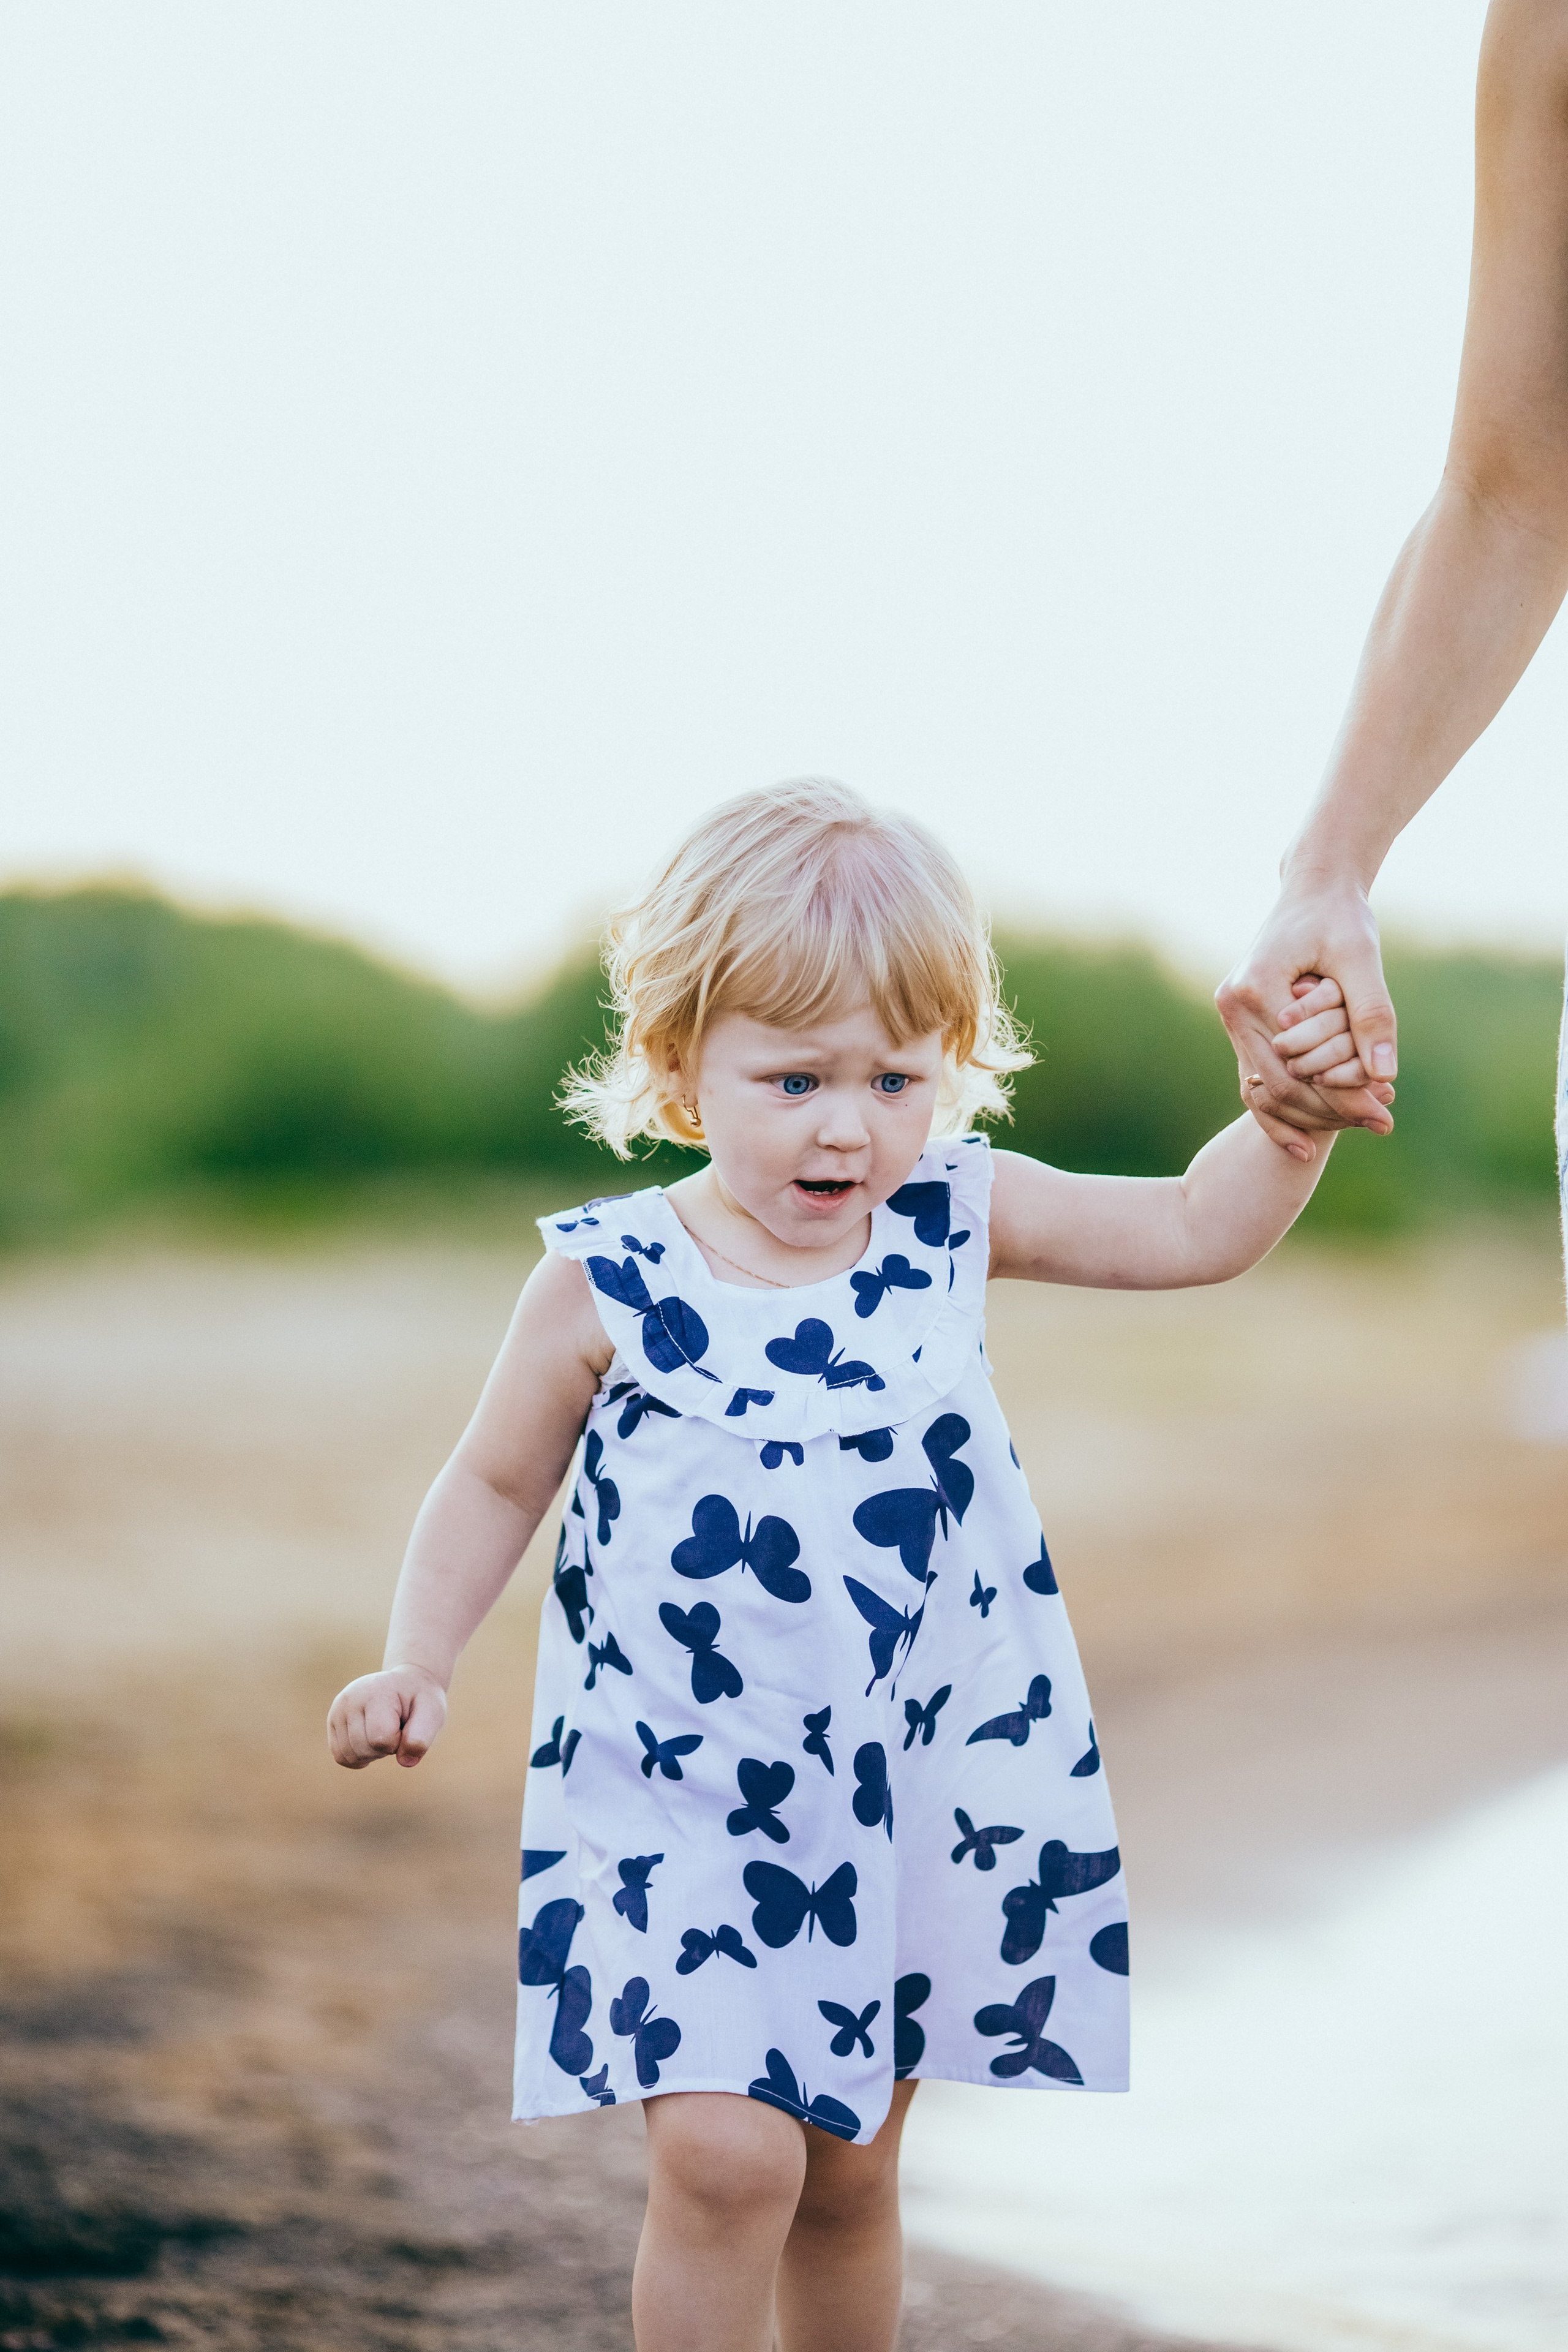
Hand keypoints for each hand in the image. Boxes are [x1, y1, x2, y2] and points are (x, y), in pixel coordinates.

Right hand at [327, 1663, 447, 1769]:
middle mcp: (351, 1698)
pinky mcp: (332, 1720)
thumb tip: (405, 1762)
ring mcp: (338, 1709)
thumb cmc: (420, 1700)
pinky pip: (340, 1756)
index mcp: (377, 1692)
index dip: (398, 1742)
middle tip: (396, 1729)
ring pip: (348, 1756)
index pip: (381, 1739)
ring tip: (383, 1733)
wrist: (406, 1684)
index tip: (406, 1725)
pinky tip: (371, 1743)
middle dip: (384, 1749)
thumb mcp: (432, 1712)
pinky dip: (357, 1757)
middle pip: (363, 1749)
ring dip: (371, 1754)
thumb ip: (422, 1737)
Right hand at [1216, 876, 1396, 1153]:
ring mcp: (1232, 1017)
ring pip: (1267, 1089)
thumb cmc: (1340, 916)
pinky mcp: (1242, 1022)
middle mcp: (1233, 1008)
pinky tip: (1315, 1136)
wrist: (1313, 888)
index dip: (1341, 1098)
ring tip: (1367, 1121)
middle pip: (1278, 1086)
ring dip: (1314, 1112)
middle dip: (1332, 1111)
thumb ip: (1372, 1014)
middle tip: (1384, 1123)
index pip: (1297, 1067)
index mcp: (1255, 989)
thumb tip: (1385, 1074)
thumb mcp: (1362, 958)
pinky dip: (1290, 1104)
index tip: (1386, 1115)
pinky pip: (1260, 1077)